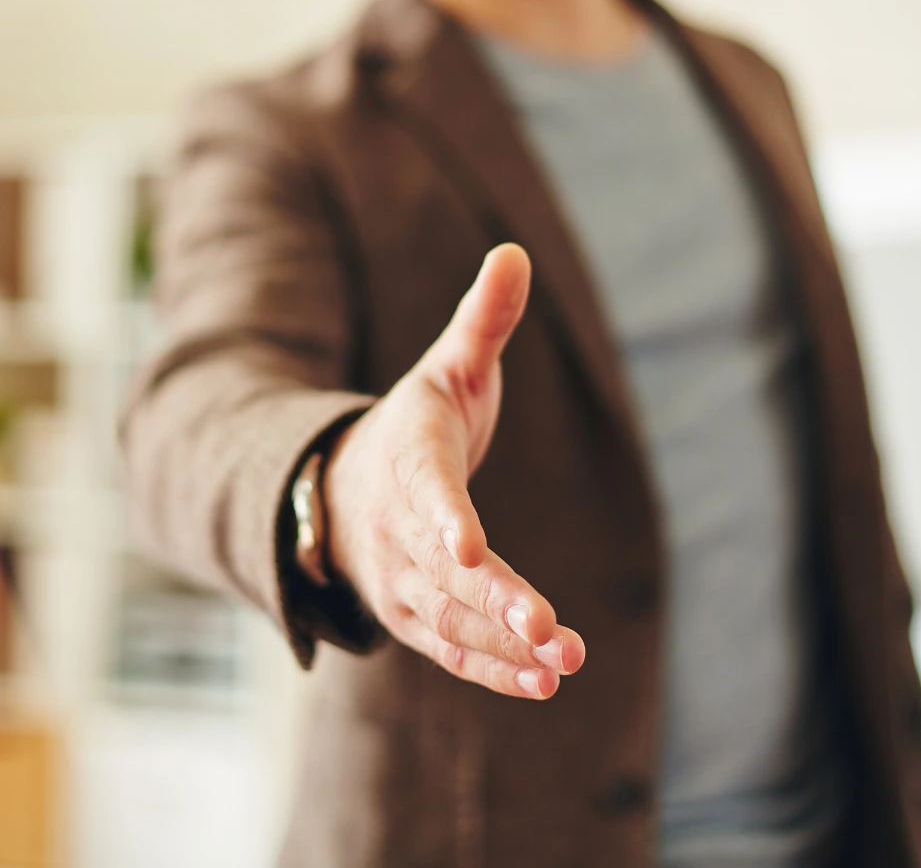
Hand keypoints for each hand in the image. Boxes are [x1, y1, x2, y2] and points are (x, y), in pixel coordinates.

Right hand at [323, 243, 584, 699]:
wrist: (346, 489)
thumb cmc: (413, 423)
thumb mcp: (447, 365)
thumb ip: (482, 319)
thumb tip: (514, 250)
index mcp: (408, 459)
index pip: (426, 490)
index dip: (447, 518)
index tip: (470, 547)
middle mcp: (399, 528)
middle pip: (444, 571)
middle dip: (495, 601)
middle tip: (548, 629)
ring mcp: (403, 579)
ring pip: (451, 618)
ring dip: (504, 643)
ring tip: (563, 661)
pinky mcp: (418, 615)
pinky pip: (453, 648)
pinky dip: (493, 667)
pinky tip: (543, 682)